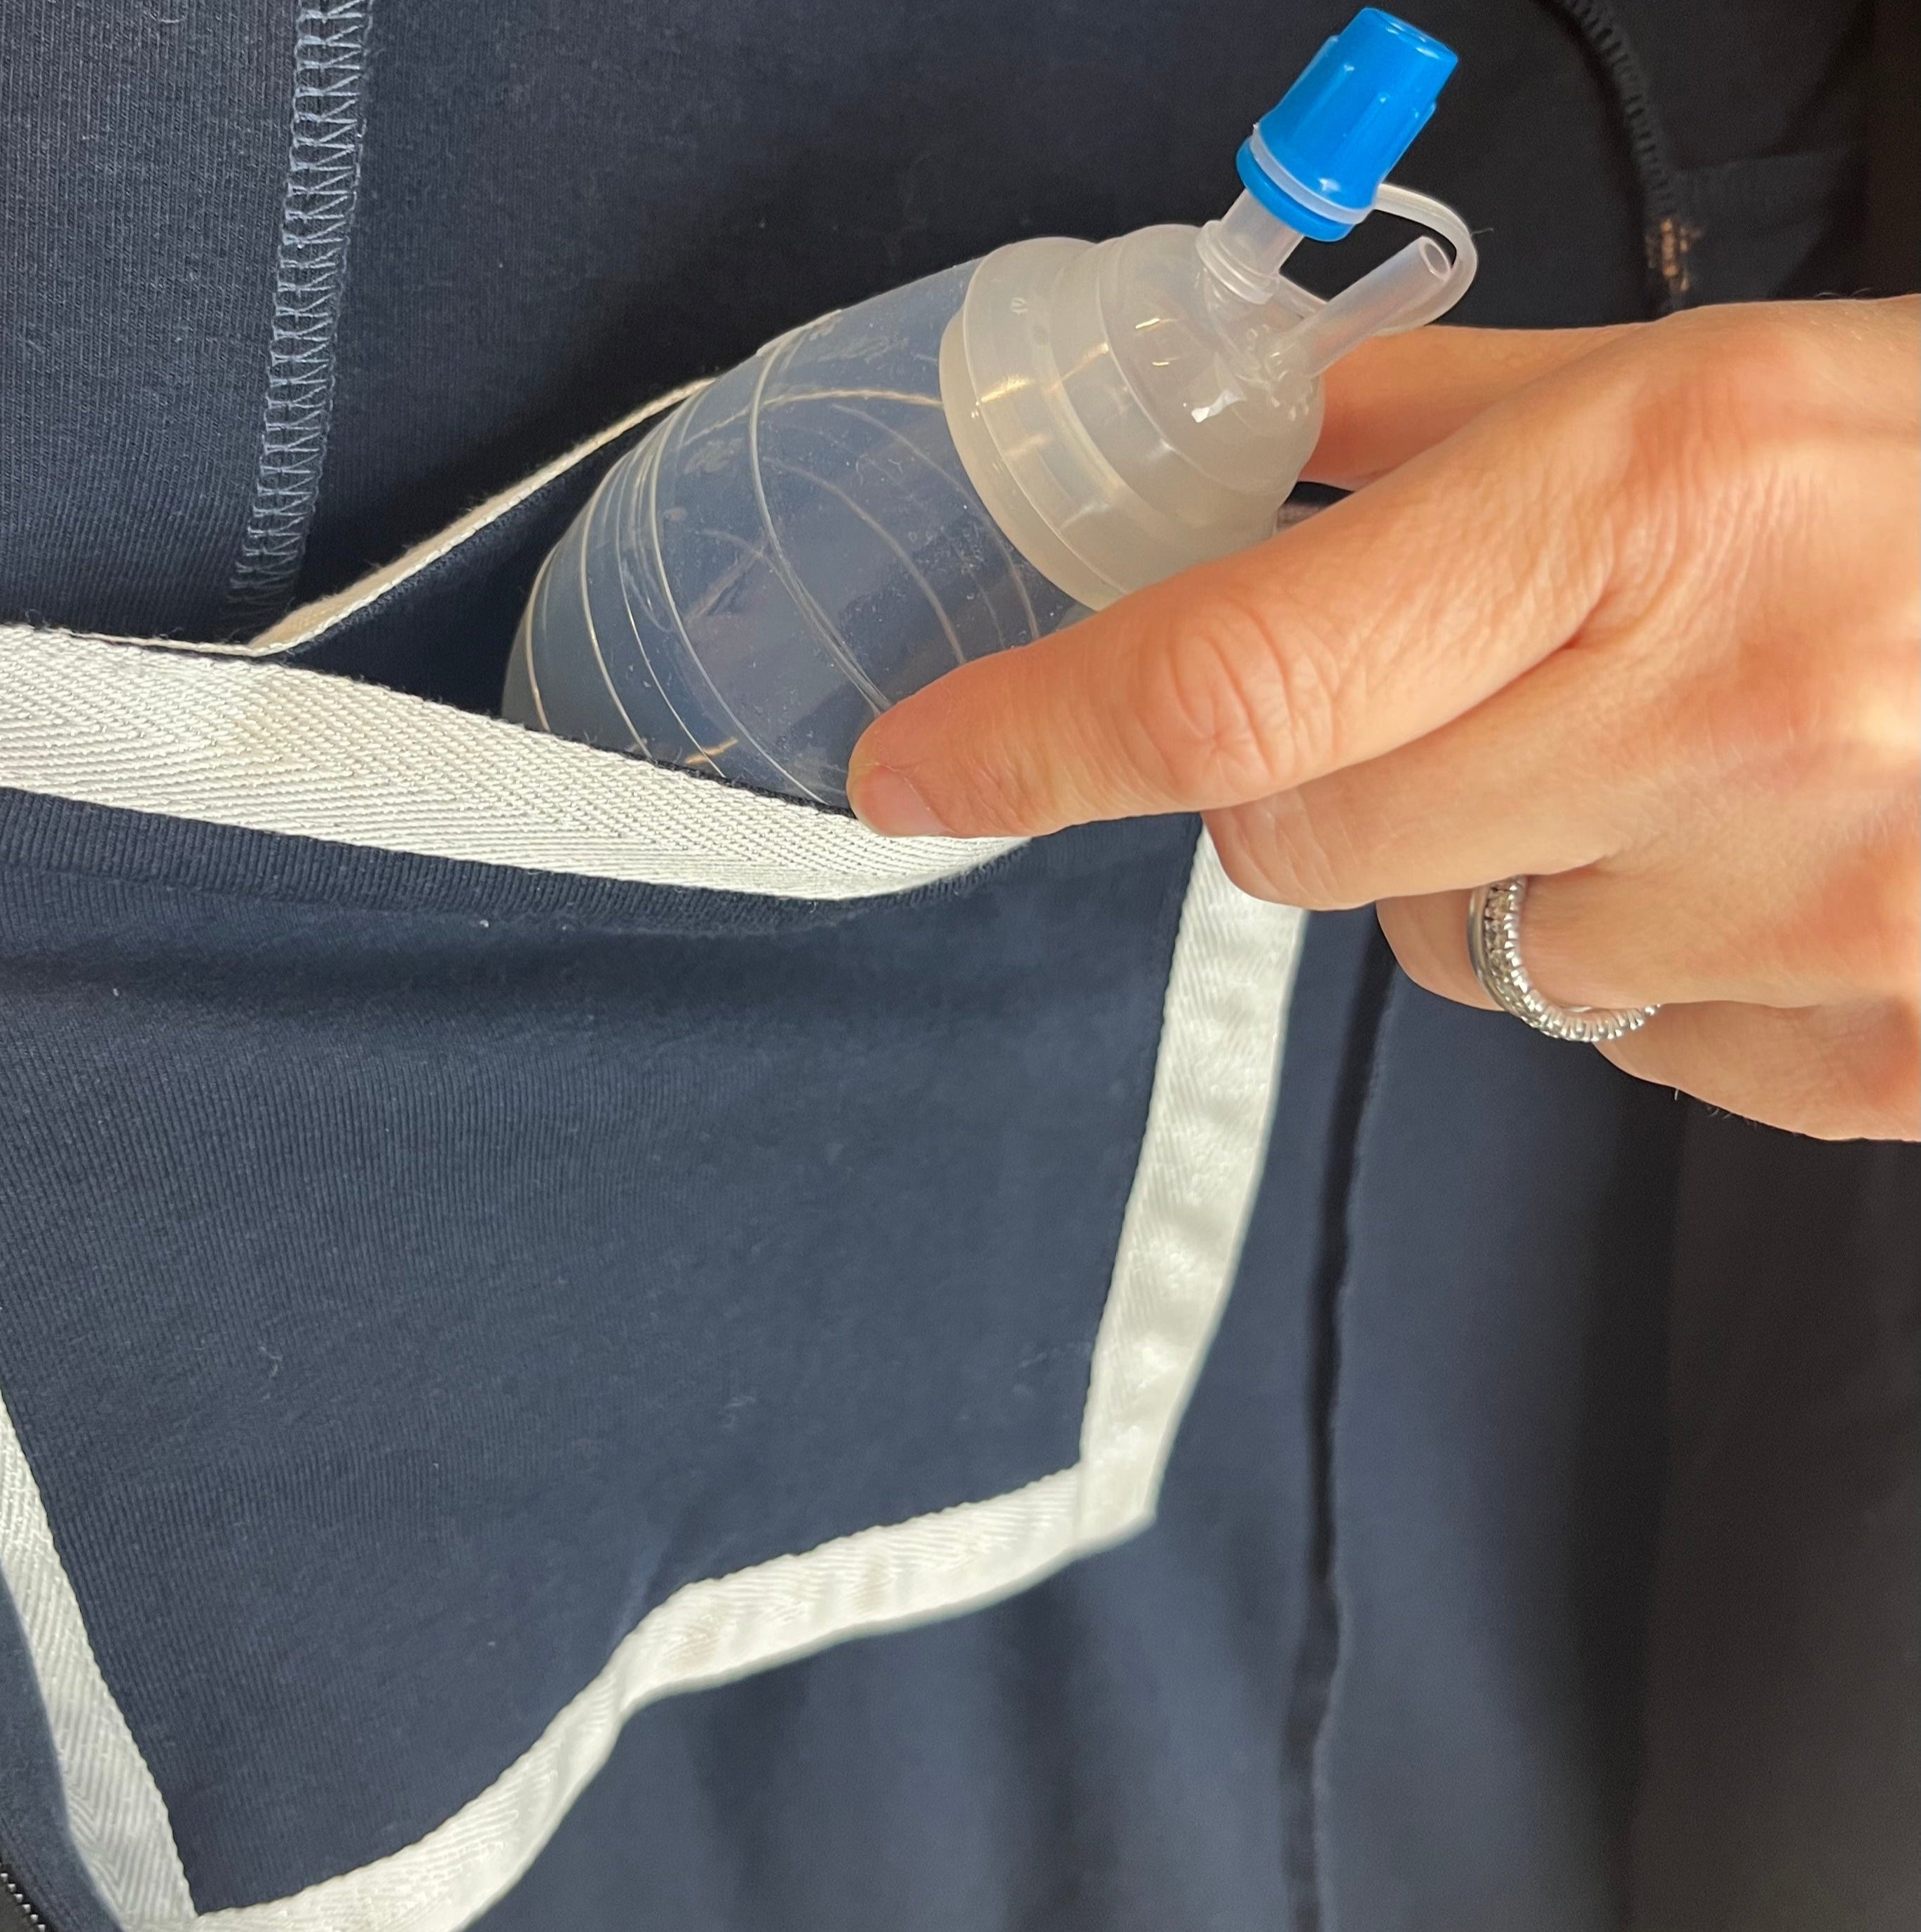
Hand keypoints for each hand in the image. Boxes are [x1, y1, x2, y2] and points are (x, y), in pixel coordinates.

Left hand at [848, 299, 1920, 1140]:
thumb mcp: (1718, 381)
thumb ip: (1446, 433)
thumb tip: (1236, 463)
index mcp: (1654, 506)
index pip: (1238, 672)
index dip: (1038, 735)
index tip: (906, 774)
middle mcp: (1723, 721)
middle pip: (1299, 844)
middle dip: (1313, 785)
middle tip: (1463, 699)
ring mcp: (1800, 917)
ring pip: (1453, 957)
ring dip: (1492, 871)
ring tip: (1672, 764)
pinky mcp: (1861, 1058)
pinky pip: (1614, 1043)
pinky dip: (1631, 959)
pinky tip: (1763, 860)